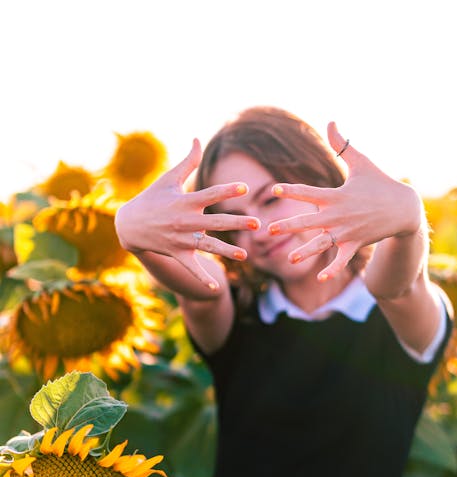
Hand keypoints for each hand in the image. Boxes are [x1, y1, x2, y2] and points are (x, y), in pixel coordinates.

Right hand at [114, 139, 259, 286]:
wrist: (128, 225)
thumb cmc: (152, 198)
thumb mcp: (167, 178)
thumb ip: (187, 161)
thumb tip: (198, 138)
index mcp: (185, 201)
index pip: (210, 194)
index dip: (227, 191)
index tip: (244, 188)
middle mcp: (185, 221)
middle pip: (216, 223)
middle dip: (237, 223)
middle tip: (257, 223)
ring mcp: (181, 240)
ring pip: (208, 246)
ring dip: (227, 252)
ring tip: (245, 255)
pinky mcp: (178, 254)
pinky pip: (192, 268)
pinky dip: (202, 279)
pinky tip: (216, 288)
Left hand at [268, 123, 423, 280]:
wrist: (405, 208)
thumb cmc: (380, 182)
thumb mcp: (362, 162)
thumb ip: (342, 145)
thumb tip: (330, 121)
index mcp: (337, 195)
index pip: (309, 192)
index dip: (292, 191)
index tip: (274, 189)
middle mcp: (339, 215)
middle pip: (309, 221)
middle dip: (289, 225)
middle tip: (270, 229)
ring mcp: (347, 232)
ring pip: (322, 243)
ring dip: (306, 252)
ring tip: (291, 258)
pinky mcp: (355, 244)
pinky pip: (342, 259)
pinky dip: (333, 269)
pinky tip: (320, 278)